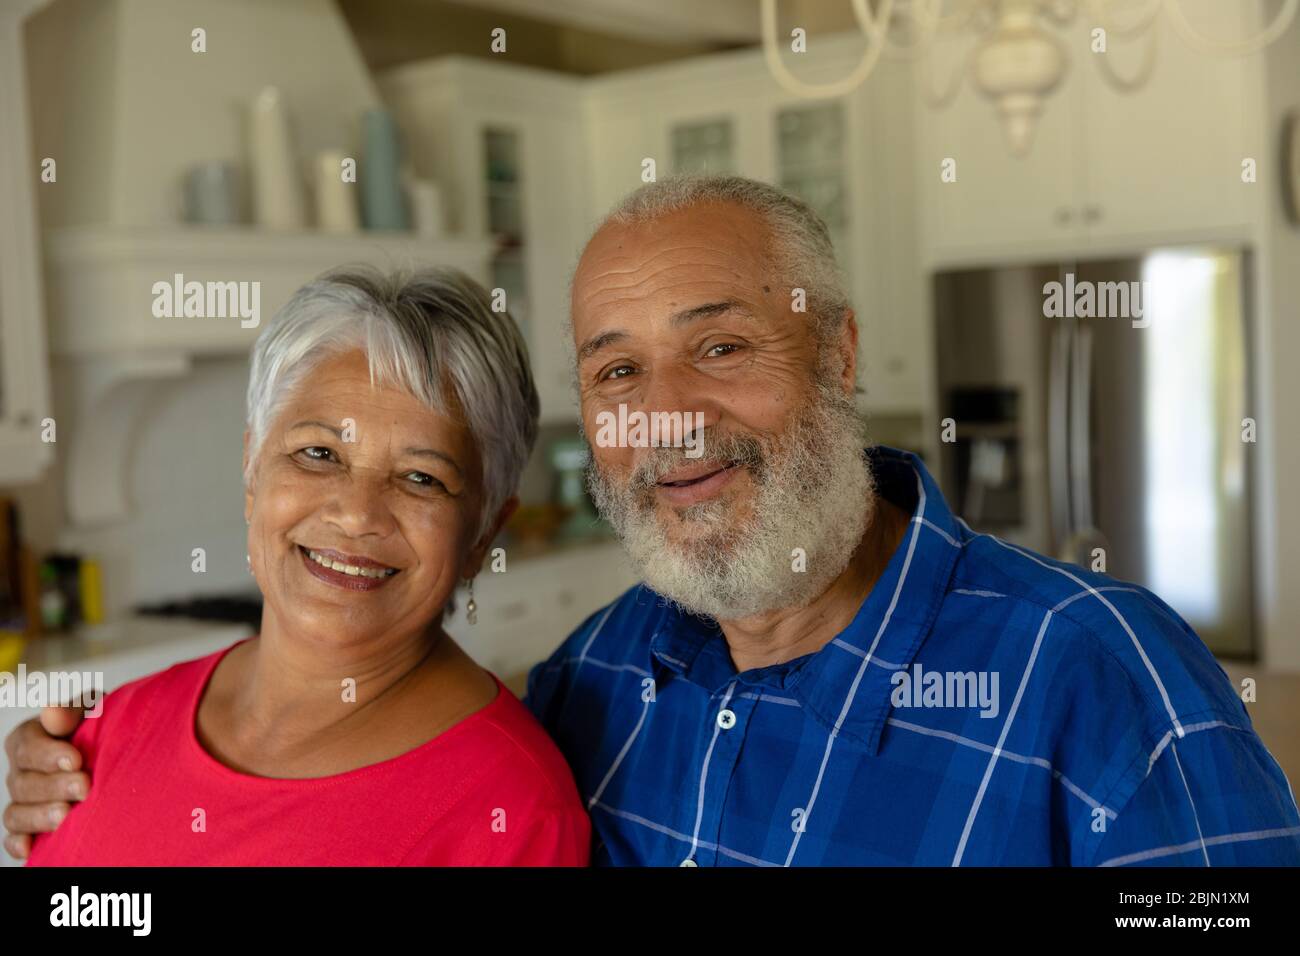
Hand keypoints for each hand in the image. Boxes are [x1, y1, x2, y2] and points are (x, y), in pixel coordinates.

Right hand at [3, 707, 87, 859]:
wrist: (114, 751)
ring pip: (16, 813)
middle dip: (53, 787)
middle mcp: (21, 771)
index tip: (76, 760)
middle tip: (84, 787)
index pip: (26, 747)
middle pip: (24, 783)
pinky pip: (15, 837)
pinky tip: (32, 846)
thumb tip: (52, 714)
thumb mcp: (90, 710)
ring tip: (66, 816)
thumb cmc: (97, 726)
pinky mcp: (29, 825)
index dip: (48, 755)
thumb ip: (70, 710)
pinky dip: (19, 843)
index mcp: (29, 739)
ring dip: (39, 816)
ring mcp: (23, 800)